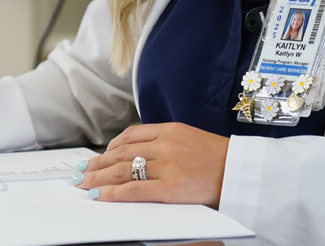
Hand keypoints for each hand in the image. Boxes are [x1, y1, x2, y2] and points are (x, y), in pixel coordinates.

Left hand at [73, 123, 228, 205]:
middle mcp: (165, 145)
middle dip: (98, 165)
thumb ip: (166, 142)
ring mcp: (167, 166)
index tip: (98, 157)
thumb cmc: (219, 159)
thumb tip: (139, 152)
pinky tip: (100, 195)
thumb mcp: (190, 138)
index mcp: (170, 130)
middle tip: (81, 173)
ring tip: (84, 184)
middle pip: (121, 153)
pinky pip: (135, 190)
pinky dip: (113, 193)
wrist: (242, 172)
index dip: (109, 149)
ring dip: (99, 177)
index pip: (130, 137)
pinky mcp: (171, 188)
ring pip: (123, 170)